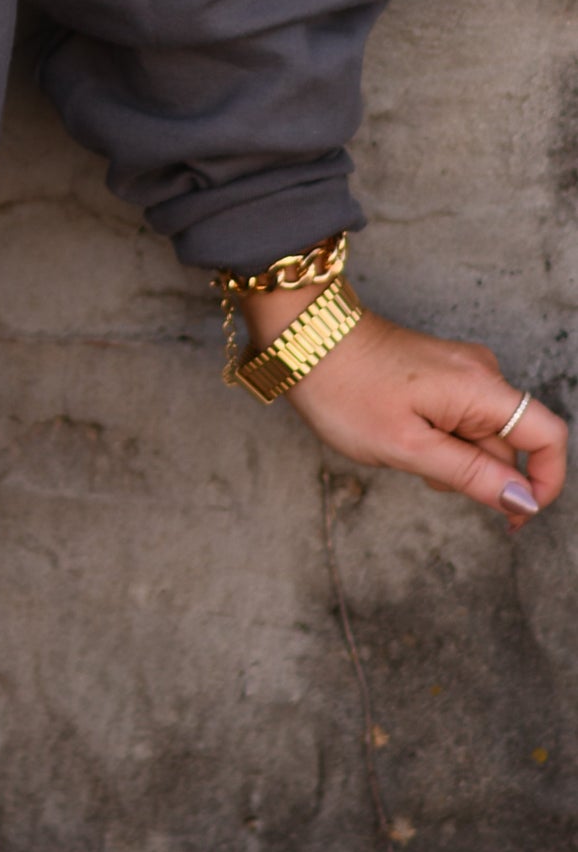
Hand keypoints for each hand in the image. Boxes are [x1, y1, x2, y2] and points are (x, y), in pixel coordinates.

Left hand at [248, 288, 567, 529]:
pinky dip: (437, 438)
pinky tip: (400, 434)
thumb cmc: (345, 388)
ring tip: (401, 446)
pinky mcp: (437, 371)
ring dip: (452, 457)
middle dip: (477, 472)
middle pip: (509, 441)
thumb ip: (471, 474)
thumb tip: (523, 500)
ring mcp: (458, 369)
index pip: (549, 436)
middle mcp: (479, 372)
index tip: (513, 516)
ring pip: (479, 433)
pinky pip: (456, 418)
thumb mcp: (408, 447)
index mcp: (481, 386)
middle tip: (422, 470)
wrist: (302, 335)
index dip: (545, 482)